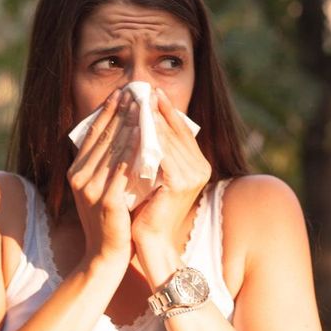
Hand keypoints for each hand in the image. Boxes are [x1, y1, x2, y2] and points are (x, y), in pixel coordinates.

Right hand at [66, 88, 138, 272]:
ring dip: (129, 125)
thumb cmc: (109, 221)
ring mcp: (91, 189)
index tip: (121, 93)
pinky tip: (146, 139)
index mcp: (76, 171)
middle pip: (103, 137)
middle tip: (136, 92)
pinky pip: (123, 170)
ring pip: (113, 149)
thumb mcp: (100, 187)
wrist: (104, 257)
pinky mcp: (107, 202)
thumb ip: (104, 163)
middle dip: (121, 112)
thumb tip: (121, 131)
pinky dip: (134, 151)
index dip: (107, 111)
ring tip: (143, 108)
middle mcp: (79, 177)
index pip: (93, 134)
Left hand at [131, 87, 210, 280]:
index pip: (180, 129)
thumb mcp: (155, 174)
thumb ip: (157, 151)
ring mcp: (192, 175)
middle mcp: (201, 168)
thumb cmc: (147, 208)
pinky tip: (129, 127)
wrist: (149, 241)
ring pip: (166, 138)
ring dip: (148, 118)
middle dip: (154, 108)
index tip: (150, 91)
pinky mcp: (178, 183)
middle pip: (174, 130)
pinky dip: (144, 139)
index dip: (165, 109)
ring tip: (132, 101)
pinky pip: (159, 153)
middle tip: (139, 89)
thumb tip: (144, 118)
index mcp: (198, 164)